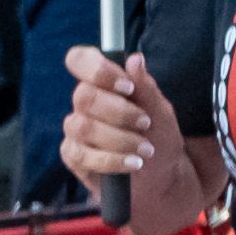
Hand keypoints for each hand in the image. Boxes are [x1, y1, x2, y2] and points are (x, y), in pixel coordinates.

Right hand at [60, 45, 171, 197]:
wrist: (161, 175)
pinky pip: (82, 155)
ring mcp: (76, 130)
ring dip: (120, 139)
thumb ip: (146, 88)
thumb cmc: (159, 136)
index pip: (79, 60)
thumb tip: (136, 59)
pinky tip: (133, 163)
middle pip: (83, 95)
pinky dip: (112, 160)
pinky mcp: (74, 156)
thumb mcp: (161, 112)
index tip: (127, 86)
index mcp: (103, 83)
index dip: (97, 69)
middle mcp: (84, 103)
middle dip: (119, 112)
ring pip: (83, 126)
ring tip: (145, 149)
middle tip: (145, 123)